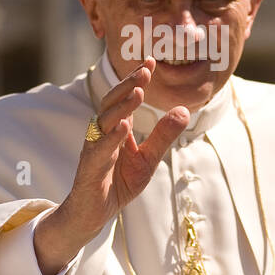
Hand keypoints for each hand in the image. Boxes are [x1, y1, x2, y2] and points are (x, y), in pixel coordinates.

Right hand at [34, 57, 188, 274]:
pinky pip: (98, 149)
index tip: (151, 61)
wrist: (93, 214)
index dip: (136, 79)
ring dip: (121, 105)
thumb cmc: (117, 184)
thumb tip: (184, 110)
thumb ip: (163, 136)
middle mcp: (102, 133)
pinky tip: (123, 126)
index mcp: (116, 127)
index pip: (125, 98)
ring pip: (104, 121)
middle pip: (112, 102)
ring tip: (138, 92)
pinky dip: (111, 137)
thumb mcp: (148, 159)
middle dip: (128, 84)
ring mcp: (94, 149)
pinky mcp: (90, 168)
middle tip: (145, 69)